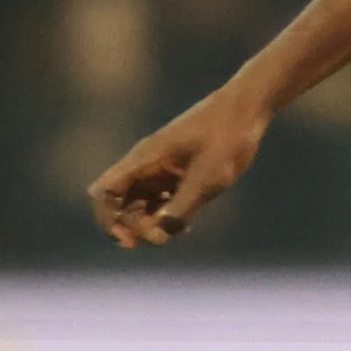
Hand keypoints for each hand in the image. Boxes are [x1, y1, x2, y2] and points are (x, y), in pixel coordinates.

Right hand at [89, 93, 268, 246]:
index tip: (128, 238)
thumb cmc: (226, 138)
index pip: (104, 192)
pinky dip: (165, 217)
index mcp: (145, 160)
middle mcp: (146, 166)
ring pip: (139, 205)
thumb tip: (158, 235)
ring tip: (176, 231)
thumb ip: (182, 207)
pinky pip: (159, 202)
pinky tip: (185, 225)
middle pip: (118, 204)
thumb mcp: (208, 177)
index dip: (108, 219)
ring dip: (149, 224)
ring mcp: (160, 170)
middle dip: (132, 227)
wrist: (246, 111)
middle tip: (160, 239)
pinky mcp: (176, 175)